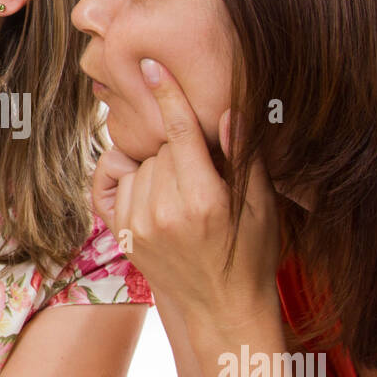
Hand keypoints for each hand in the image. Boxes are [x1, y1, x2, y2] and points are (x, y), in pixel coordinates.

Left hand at [91, 59, 281, 342]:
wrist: (223, 310)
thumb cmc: (251, 254)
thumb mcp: (262, 206)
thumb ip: (243, 157)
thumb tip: (229, 111)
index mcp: (204, 201)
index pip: (180, 134)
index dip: (167, 95)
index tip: (152, 66)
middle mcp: (166, 213)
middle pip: (159, 147)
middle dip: (178, 148)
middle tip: (200, 171)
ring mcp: (139, 227)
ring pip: (137, 164)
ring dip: (156, 166)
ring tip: (182, 189)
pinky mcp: (123, 237)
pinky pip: (115, 184)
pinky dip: (131, 179)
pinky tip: (151, 189)